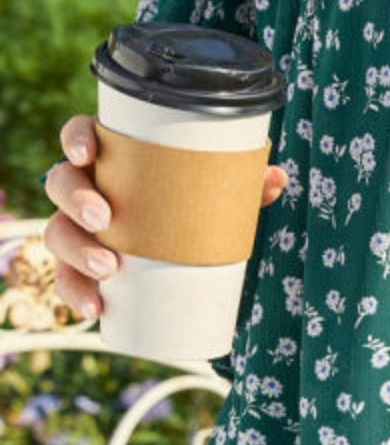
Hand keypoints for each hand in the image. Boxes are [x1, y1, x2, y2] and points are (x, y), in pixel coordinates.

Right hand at [42, 112, 288, 322]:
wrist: (187, 249)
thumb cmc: (193, 201)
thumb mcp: (216, 190)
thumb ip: (242, 182)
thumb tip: (276, 178)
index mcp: (113, 157)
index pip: (79, 135)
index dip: (75, 139)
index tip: (88, 153)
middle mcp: (87, 188)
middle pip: (61, 183)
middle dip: (76, 200)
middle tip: (105, 218)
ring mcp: (79, 227)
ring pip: (57, 232)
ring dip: (75, 250)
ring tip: (107, 268)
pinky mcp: (82, 265)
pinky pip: (67, 279)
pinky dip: (76, 294)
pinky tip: (93, 309)